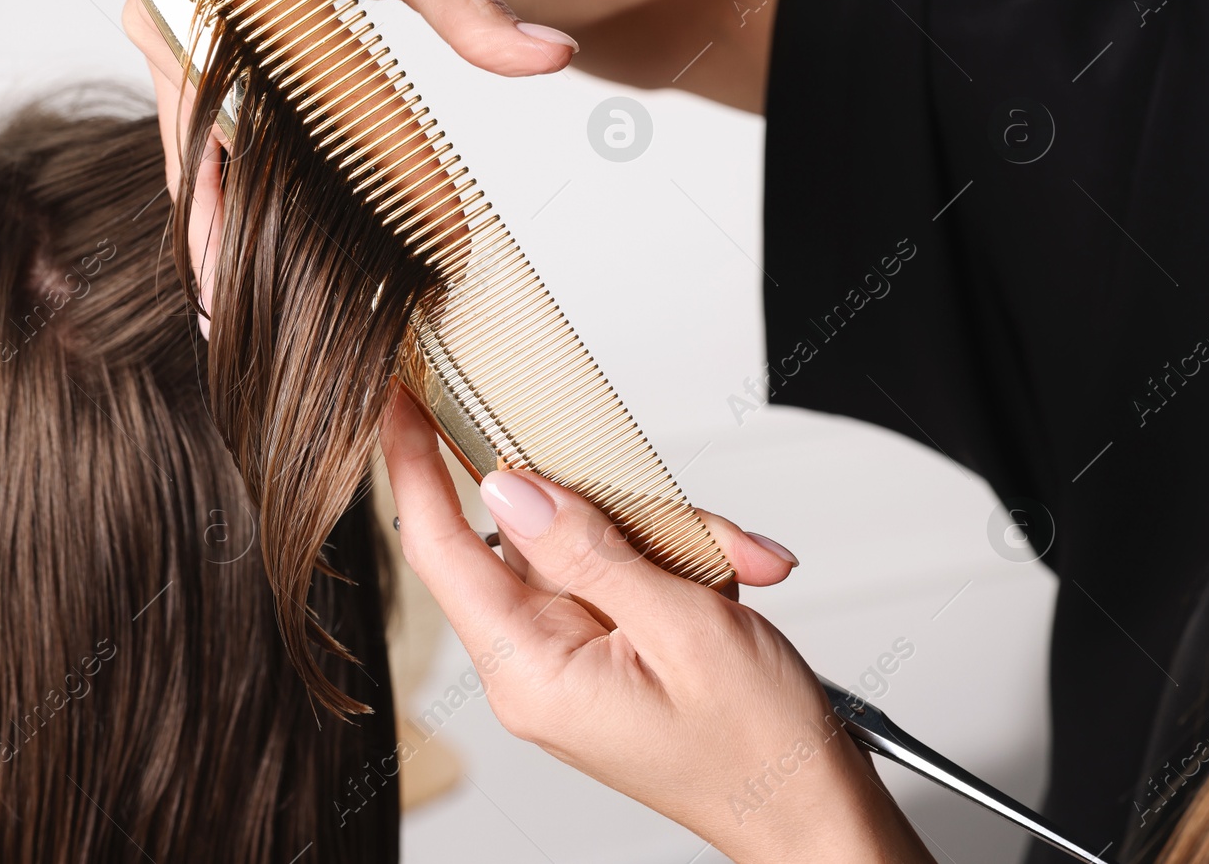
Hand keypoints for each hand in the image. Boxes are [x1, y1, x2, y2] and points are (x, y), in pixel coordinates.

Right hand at [121, 0, 576, 331]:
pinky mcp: (159, 33)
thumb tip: (550, 55)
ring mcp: (155, 16)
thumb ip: (470, 6)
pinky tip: (222, 246)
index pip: (290, 102)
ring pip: (188, 143)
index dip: (338, 183)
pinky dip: (205, 183)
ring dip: (213, 223)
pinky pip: (183, 124)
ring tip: (230, 310)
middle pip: (218, 143)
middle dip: (245, 235)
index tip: (381, 246)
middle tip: (272, 320)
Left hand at [380, 392, 933, 863]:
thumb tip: (507, 488)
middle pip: (529, 534)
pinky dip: (677, 563)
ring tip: (734, 569)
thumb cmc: (759, 746)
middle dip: (614, 505)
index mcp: (529, 670)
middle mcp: (530, 666)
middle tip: (696, 528)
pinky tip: (728, 582)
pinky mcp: (596, 648)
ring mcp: (562, 656)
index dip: (412, 464)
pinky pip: (614, 572)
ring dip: (666, 538)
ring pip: (583, 543)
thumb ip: (588, 549)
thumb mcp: (683, 626)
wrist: (810, 811)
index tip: (399, 397)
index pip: (438, 546)